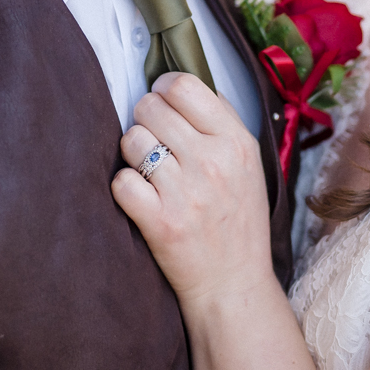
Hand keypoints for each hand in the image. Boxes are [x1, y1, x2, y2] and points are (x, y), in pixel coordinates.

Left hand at [112, 73, 275, 306]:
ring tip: (148, 171)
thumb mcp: (249, 165)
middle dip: (145, 120)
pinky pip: (121, 181)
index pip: (185, 85)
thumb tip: (184, 86)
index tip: (162, 101)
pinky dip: (124, 187)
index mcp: (236, 142)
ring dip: (133, 153)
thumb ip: (222, 122)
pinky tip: (140, 196)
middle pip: (150, 107)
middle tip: (154, 140)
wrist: (234, 284)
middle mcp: (212, 162)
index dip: (163, 88)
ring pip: (132, 140)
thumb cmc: (238, 222)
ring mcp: (185, 192)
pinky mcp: (160, 222)